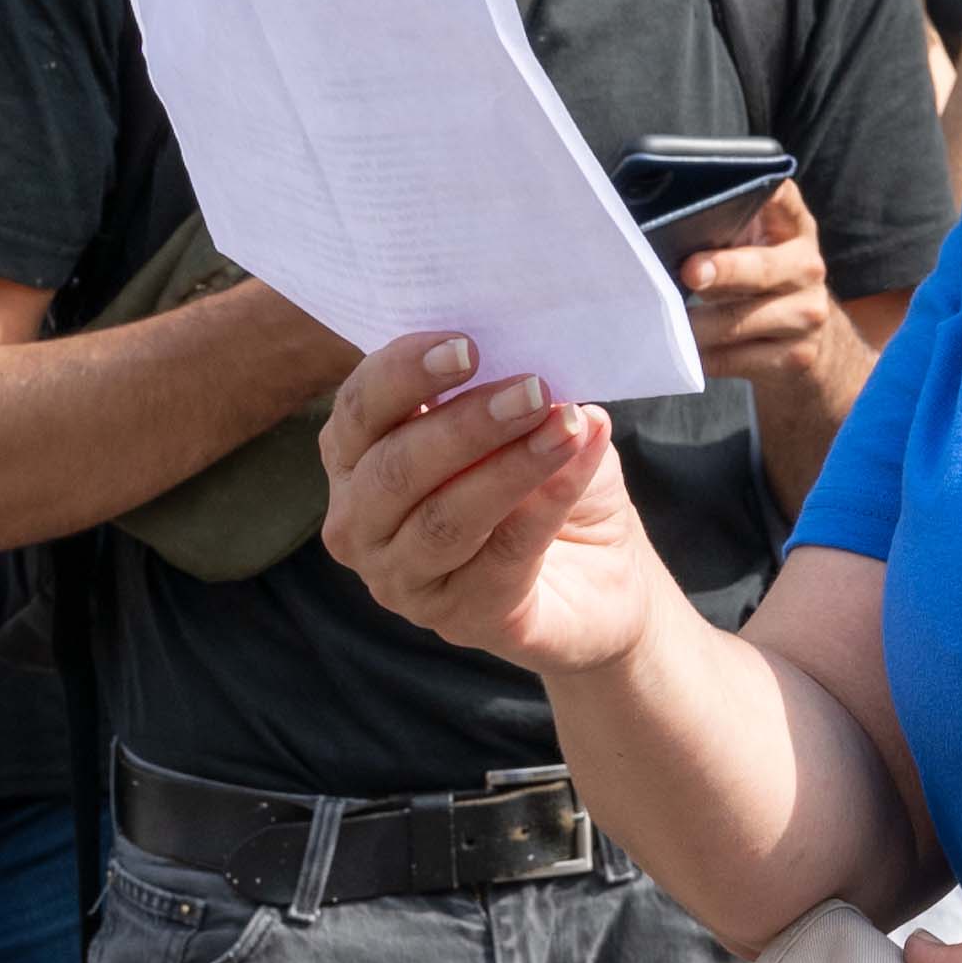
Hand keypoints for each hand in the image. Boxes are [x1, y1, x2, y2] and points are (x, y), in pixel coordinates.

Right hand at [315, 329, 678, 679]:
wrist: (602, 578)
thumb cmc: (546, 486)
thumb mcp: (528, 424)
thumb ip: (515, 395)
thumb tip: (543, 377)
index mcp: (359, 459)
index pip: (358, 410)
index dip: (403, 372)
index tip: (465, 345)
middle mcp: (361, 524)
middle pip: (394, 467)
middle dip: (464, 423)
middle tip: (530, 388)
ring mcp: (404, 580)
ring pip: (444, 517)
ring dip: (510, 464)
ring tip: (566, 422)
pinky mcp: (463, 617)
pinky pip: (504, 552)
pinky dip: (548, 498)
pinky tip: (581, 456)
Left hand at [683, 182, 857, 402]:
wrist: (809, 337)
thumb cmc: (761, 282)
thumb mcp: (753, 248)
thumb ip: (724, 234)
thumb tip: (661, 237)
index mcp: (794, 229)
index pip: (783, 198)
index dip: (764, 190)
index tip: (739, 186)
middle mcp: (807, 268)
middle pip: (763, 268)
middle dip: (725, 269)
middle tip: (691, 272)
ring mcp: (806, 315)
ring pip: (740, 322)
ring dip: (696, 325)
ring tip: (664, 321)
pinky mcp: (796, 356)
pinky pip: (735, 359)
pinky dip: (702, 356)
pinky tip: (683, 350)